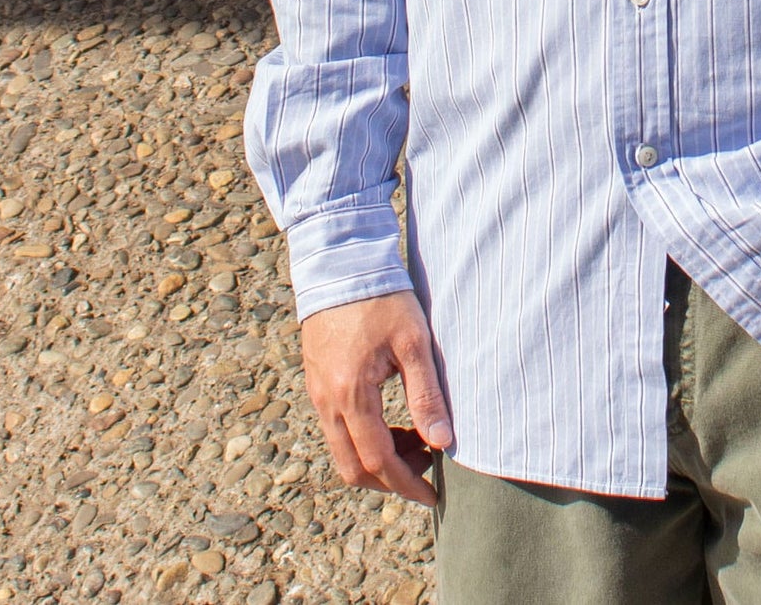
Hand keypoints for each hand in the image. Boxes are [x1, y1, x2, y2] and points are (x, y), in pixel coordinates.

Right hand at [300, 289, 452, 507]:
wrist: (340, 266)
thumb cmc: (382, 299)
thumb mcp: (414, 342)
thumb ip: (426, 394)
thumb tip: (443, 442)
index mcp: (351, 395)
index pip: (377, 460)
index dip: (406, 484)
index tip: (431, 495)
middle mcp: (326, 402)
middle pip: (353, 467)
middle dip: (390, 480)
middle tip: (426, 470)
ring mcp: (317, 394)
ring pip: (342, 451)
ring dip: (377, 460)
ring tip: (416, 442)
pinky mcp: (317, 384)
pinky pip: (336, 430)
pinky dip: (364, 440)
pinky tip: (393, 424)